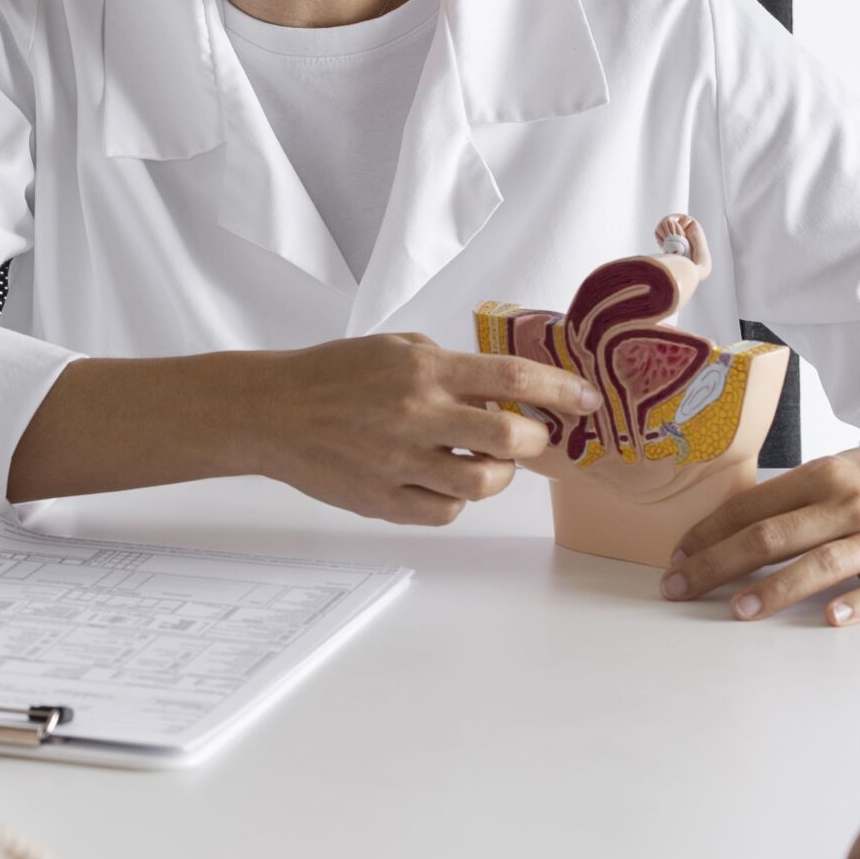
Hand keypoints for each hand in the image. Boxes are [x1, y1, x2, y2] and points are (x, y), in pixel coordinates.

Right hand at [231, 333, 602, 525]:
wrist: (274, 411)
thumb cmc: (335, 374)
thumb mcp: (396, 346)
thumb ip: (450, 365)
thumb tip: (503, 387)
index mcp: (424, 368)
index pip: (512, 378)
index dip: (560, 391)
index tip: (585, 399)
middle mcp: (417, 414)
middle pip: (510, 439)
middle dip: (536, 440)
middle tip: (533, 437)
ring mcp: (400, 462)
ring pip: (482, 483)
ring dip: (499, 475)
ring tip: (488, 462)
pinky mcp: (383, 500)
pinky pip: (444, 511)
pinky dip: (457, 499)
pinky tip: (444, 479)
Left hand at [659, 422, 859, 623]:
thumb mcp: (843, 467)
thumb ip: (796, 496)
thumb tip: (733, 524)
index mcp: (826, 474)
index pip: (753, 506)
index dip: (709, 533)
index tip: (677, 556)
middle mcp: (852, 503)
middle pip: (773, 536)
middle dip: (718, 564)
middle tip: (679, 587)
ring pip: (821, 564)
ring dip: (775, 589)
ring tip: (737, 611)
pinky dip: (856, 605)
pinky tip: (828, 619)